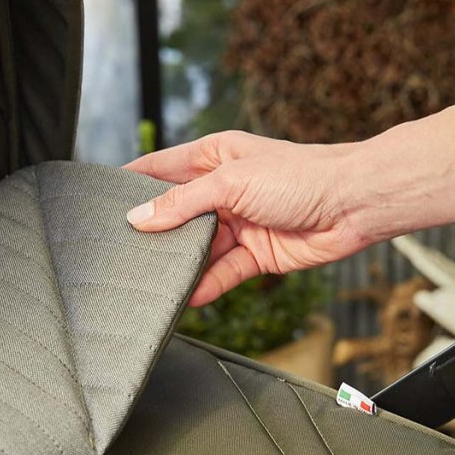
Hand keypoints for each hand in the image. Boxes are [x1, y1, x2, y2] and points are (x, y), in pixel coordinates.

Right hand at [124, 131, 369, 305]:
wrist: (354, 205)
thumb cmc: (302, 176)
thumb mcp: (231, 183)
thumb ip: (182, 203)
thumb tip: (139, 218)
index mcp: (212, 157)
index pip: (159, 169)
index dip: (131, 185)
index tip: (99, 203)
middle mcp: (222, 190)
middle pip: (175, 214)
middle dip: (152, 233)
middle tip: (119, 252)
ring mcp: (237, 224)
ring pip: (196, 248)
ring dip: (178, 264)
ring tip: (149, 281)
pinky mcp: (255, 254)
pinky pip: (222, 273)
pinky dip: (205, 285)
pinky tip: (186, 297)